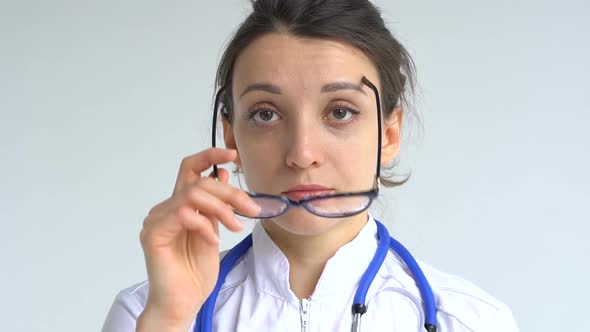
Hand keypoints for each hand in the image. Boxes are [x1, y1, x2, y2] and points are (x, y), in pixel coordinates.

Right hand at [136, 148, 259, 329]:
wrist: (183, 302)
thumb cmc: (195, 272)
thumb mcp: (214, 230)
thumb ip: (215, 205)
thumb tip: (222, 175)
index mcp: (180, 205)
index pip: (190, 169)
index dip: (210, 155)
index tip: (232, 154)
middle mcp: (165, 208)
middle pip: (198, 182)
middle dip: (230, 193)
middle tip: (250, 208)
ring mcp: (156, 220)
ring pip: (192, 194)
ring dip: (221, 208)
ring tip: (235, 227)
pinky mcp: (153, 234)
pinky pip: (183, 215)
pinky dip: (205, 225)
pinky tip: (214, 240)